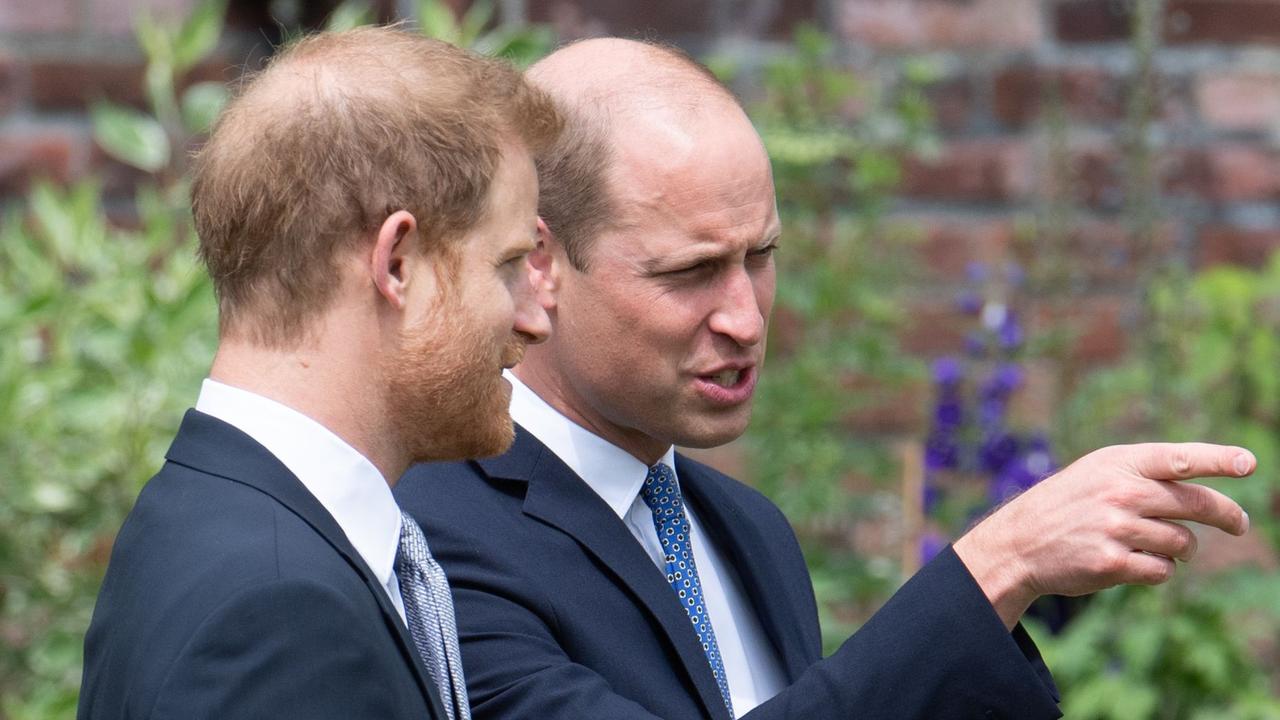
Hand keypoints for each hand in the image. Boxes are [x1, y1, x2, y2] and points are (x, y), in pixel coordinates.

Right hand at [953, 442, 1253, 629]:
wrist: (1020, 542)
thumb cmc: (1067, 504)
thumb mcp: (1098, 472)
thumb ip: (1145, 473)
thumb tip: (1206, 493)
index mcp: (1118, 463)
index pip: (1177, 458)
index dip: (1217, 459)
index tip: (1248, 463)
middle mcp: (1119, 492)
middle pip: (1195, 505)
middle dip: (1227, 516)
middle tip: (1240, 524)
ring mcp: (1116, 528)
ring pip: (1183, 542)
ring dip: (1180, 549)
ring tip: (1154, 545)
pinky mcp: (1112, 563)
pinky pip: (1162, 570)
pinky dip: (1158, 570)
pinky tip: (1135, 563)